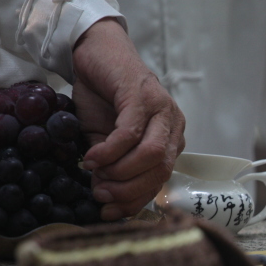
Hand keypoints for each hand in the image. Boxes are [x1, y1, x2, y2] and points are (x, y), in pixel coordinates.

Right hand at [71, 19, 184, 220]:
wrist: (95, 53)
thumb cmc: (103, 97)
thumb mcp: (105, 139)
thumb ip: (111, 166)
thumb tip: (105, 197)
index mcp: (170, 138)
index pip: (161, 179)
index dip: (136, 200)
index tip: (111, 212)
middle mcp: (173, 125)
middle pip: (160, 171)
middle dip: (129, 190)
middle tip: (100, 194)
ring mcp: (162, 109)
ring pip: (151, 155)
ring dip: (121, 171)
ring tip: (95, 174)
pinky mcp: (143, 96)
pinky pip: (131, 133)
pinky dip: (110, 151)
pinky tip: (92, 158)